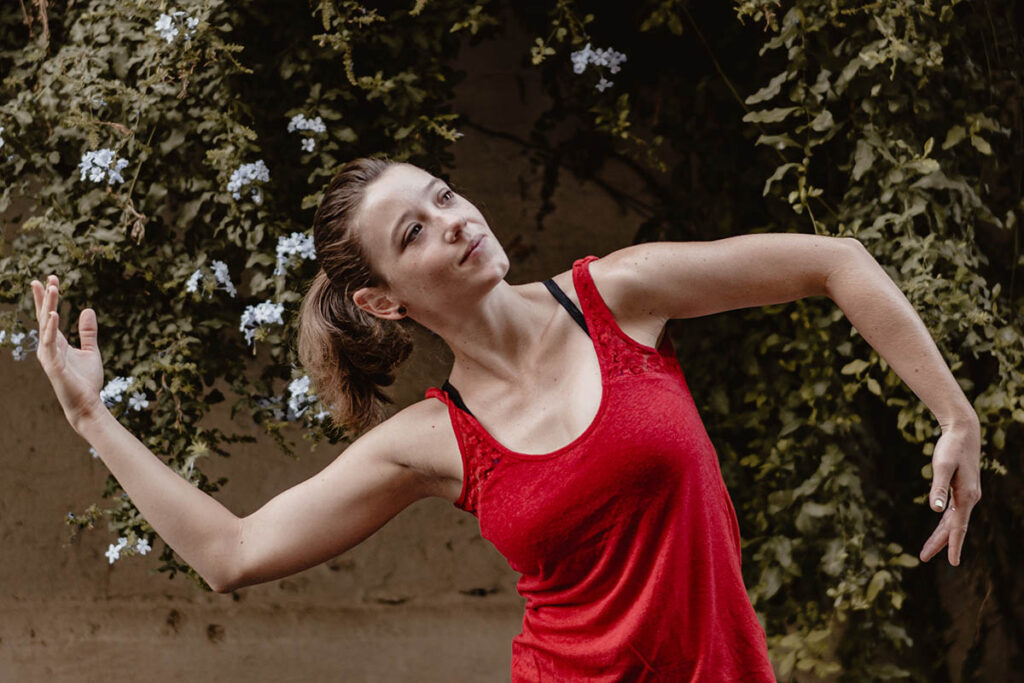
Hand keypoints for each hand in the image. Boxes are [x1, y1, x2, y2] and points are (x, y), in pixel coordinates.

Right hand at [31, 275, 106, 431]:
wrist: (87, 404)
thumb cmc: (86, 380)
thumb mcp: (90, 351)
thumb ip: (87, 332)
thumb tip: (87, 309)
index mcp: (57, 342)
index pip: (49, 315)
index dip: (49, 298)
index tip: (51, 279)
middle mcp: (49, 346)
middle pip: (44, 316)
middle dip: (45, 297)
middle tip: (47, 277)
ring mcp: (48, 355)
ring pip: (46, 326)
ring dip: (47, 306)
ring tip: (51, 288)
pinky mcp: (52, 364)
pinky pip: (50, 342)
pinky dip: (51, 328)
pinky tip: (54, 314)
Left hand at [918, 421, 981, 565]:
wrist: (963, 431)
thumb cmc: (951, 447)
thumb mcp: (941, 466)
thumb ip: (938, 488)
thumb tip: (935, 510)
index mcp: (966, 496)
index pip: (958, 527)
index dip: (954, 545)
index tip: (952, 563)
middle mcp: (970, 498)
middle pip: (954, 527)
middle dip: (940, 543)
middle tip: (923, 557)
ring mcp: (967, 494)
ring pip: (953, 520)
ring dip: (941, 534)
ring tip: (928, 549)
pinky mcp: (963, 489)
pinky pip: (954, 511)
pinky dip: (946, 522)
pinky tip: (940, 526)